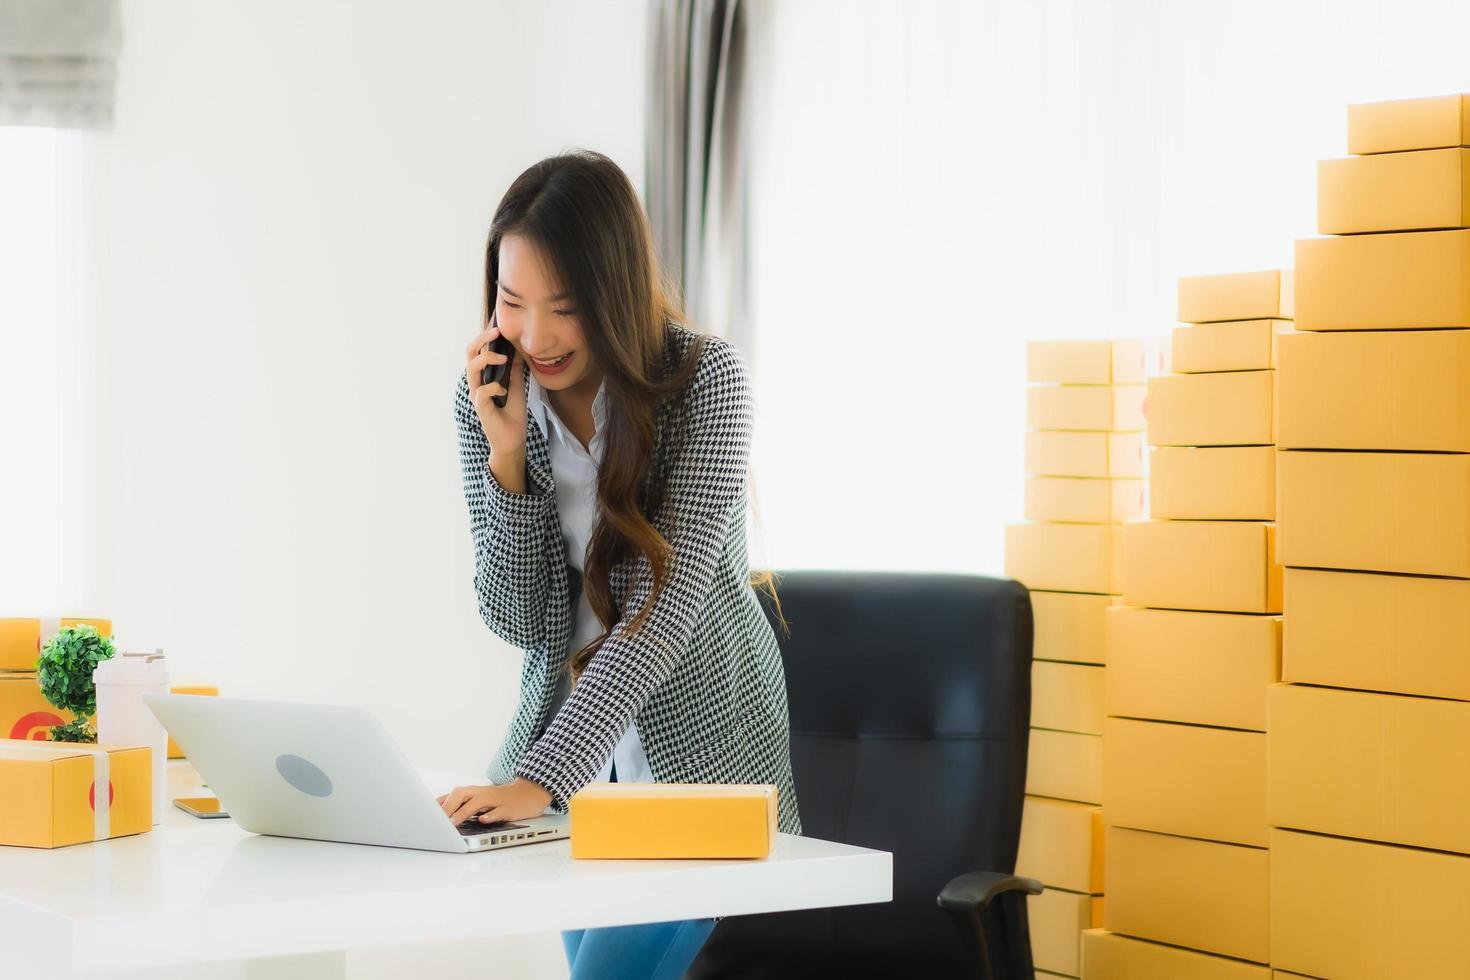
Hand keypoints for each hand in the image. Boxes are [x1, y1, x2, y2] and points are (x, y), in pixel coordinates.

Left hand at [437, 777, 552, 824]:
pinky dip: (490, 815)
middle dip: (448, 806)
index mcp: (473, 792)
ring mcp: (496, 800)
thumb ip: (461, 805)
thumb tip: (438, 811)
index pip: (452, 795)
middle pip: (461, 794)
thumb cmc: (501, 799)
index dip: (438, 805)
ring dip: (464, 812)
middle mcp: (482, 793)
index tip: (424, 815)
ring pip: (477, 802)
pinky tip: (483, 820)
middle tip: (436, 820)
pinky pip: (499, 811)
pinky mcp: (509, 808)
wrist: (530, 793)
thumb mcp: (480, 800)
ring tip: (453, 823)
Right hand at [464, 319, 528, 457]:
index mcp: (483, 376)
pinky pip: (482, 391)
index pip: (477, 350)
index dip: (485, 336)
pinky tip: (505, 391)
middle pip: (469, 354)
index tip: (499, 326)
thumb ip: (514, 368)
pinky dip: (495, 387)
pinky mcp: (481, 408)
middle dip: (482, 339)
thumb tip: (518, 348)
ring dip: (487, 359)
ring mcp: (477, 395)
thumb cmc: (512, 413)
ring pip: (472, 369)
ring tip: (503, 358)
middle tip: (497, 332)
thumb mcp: (517, 385)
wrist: (513, 439)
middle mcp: (476, 383)